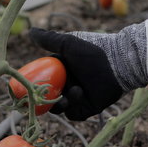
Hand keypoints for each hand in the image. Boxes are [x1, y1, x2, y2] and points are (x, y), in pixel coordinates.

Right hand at [29, 20, 147, 120]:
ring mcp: (79, 97)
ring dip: (59, 104)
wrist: (119, 62)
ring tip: (65, 97)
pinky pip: (75, 114)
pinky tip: (79, 93)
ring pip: (60, 107)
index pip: (45, 81)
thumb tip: (30, 31)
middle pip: (50, 97)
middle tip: (43, 97)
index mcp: (63, 71)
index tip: (29, 85)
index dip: (36, 84)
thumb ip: (49, 39)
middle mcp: (69, 84)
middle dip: (45, 99)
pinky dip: (73, 107)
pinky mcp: (89, 108)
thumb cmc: (93, 49)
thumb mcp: (68, 43)